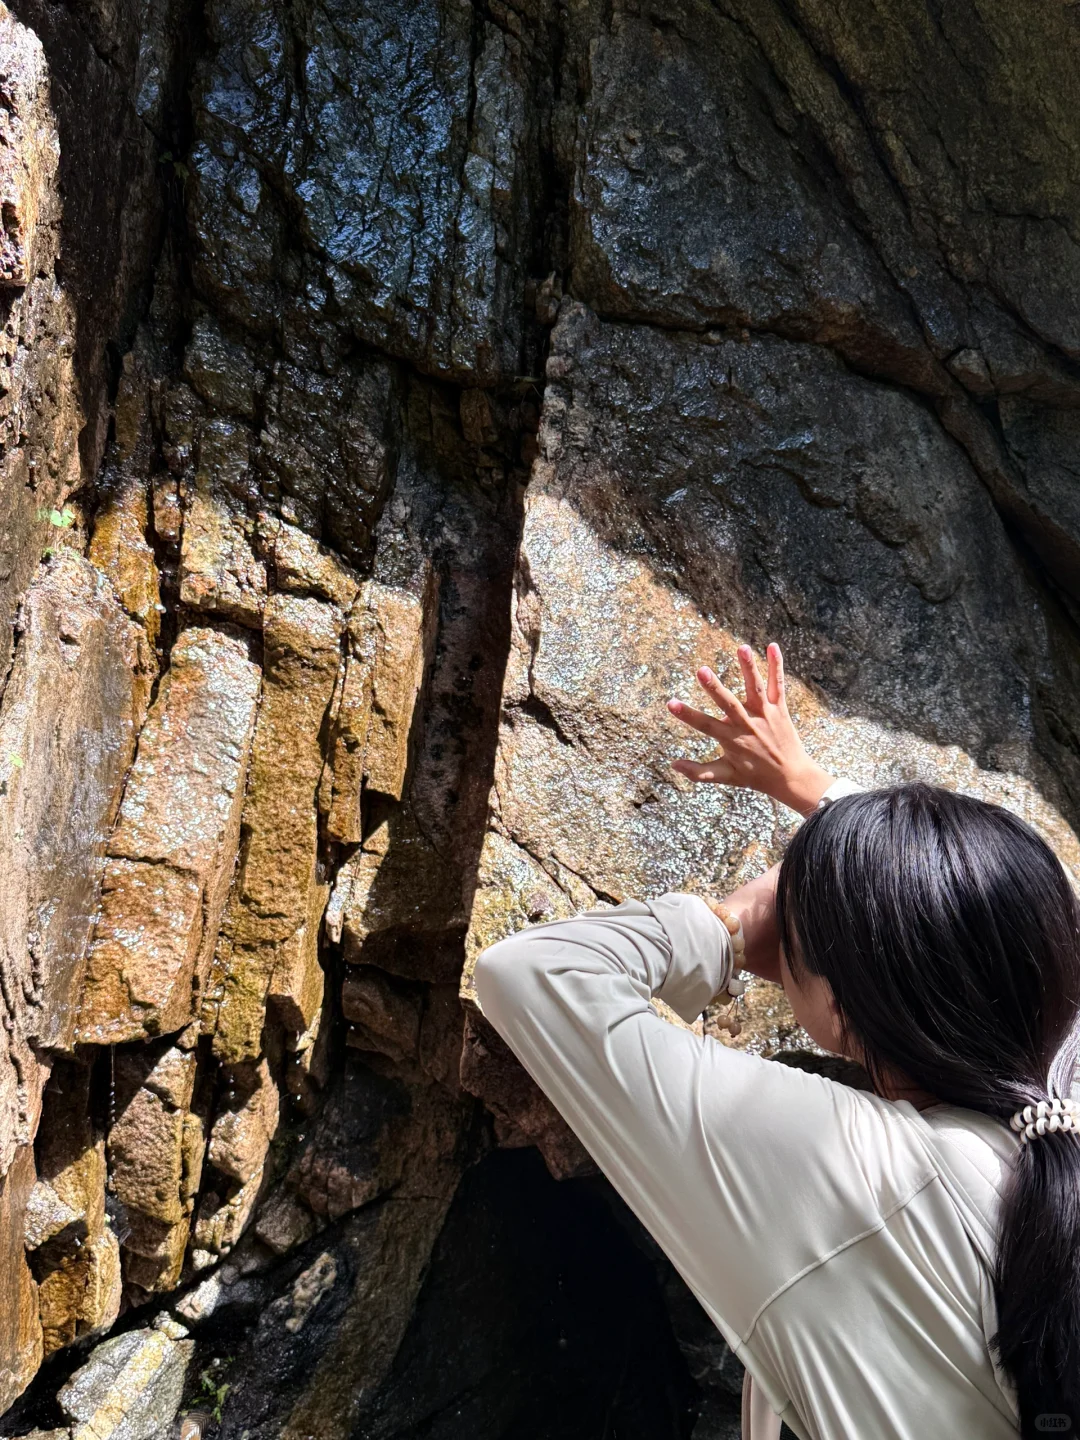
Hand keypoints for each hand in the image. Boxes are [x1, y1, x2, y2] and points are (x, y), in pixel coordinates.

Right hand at [667, 642, 834, 816]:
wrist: (792, 776)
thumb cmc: (755, 777)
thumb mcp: (726, 776)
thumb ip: (699, 772)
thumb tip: (673, 764)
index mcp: (732, 740)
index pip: (705, 725)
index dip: (687, 715)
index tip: (670, 703)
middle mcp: (748, 725)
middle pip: (729, 704)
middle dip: (715, 687)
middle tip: (701, 670)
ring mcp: (766, 715)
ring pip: (756, 688)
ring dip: (749, 668)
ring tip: (742, 648)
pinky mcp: (780, 708)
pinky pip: (778, 685)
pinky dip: (777, 666)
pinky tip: (772, 646)